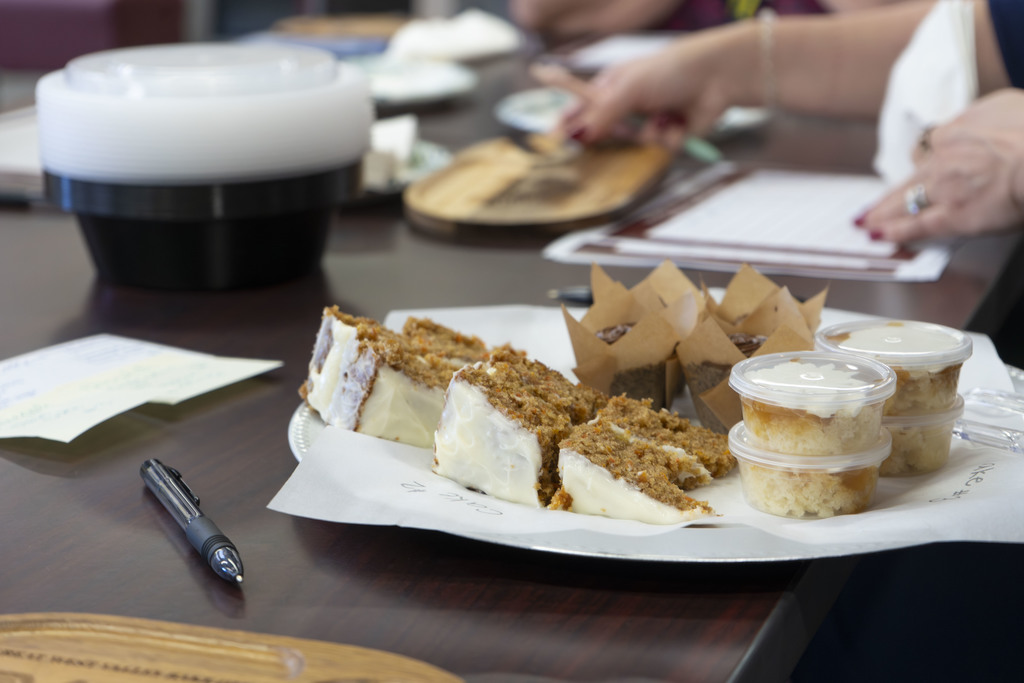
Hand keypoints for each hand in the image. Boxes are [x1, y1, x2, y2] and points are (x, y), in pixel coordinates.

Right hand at [530, 22, 758, 145]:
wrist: (716, 76)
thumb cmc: (670, 70)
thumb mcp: (628, 89)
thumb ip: (601, 114)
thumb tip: (577, 137)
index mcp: (613, 85)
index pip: (581, 106)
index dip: (568, 123)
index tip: (555, 141)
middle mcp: (629, 105)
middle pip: (606, 132)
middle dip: (614, 135)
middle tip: (622, 131)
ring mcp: (648, 121)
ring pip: (635, 144)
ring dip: (649, 132)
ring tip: (663, 116)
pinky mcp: (668, 135)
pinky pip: (658, 148)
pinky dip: (669, 136)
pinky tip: (680, 121)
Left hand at [859, 89, 1023, 242]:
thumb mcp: (1008, 105)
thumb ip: (988, 116)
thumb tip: (986, 122)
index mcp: (957, 130)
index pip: (931, 146)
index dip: (926, 160)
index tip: (920, 169)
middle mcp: (944, 157)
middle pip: (910, 175)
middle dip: (890, 193)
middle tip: (872, 205)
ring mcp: (945, 188)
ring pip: (904, 199)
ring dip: (882, 212)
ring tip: (866, 221)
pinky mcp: (953, 215)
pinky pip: (917, 225)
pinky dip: (895, 231)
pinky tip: (880, 235)